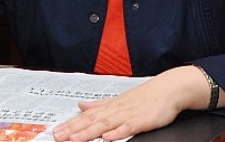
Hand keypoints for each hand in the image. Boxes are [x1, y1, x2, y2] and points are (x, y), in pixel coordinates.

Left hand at [52, 65, 224, 141]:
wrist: (170, 88)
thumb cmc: (146, 96)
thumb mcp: (119, 100)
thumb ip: (100, 105)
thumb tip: (81, 105)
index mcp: (110, 106)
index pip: (87, 117)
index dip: (70, 124)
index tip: (55, 132)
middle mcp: (116, 109)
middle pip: (92, 121)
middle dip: (73, 130)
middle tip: (58, 137)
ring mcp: (129, 114)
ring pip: (105, 125)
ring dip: (89, 132)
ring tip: (75, 139)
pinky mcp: (142, 120)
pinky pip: (128, 128)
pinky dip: (117, 133)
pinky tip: (107, 138)